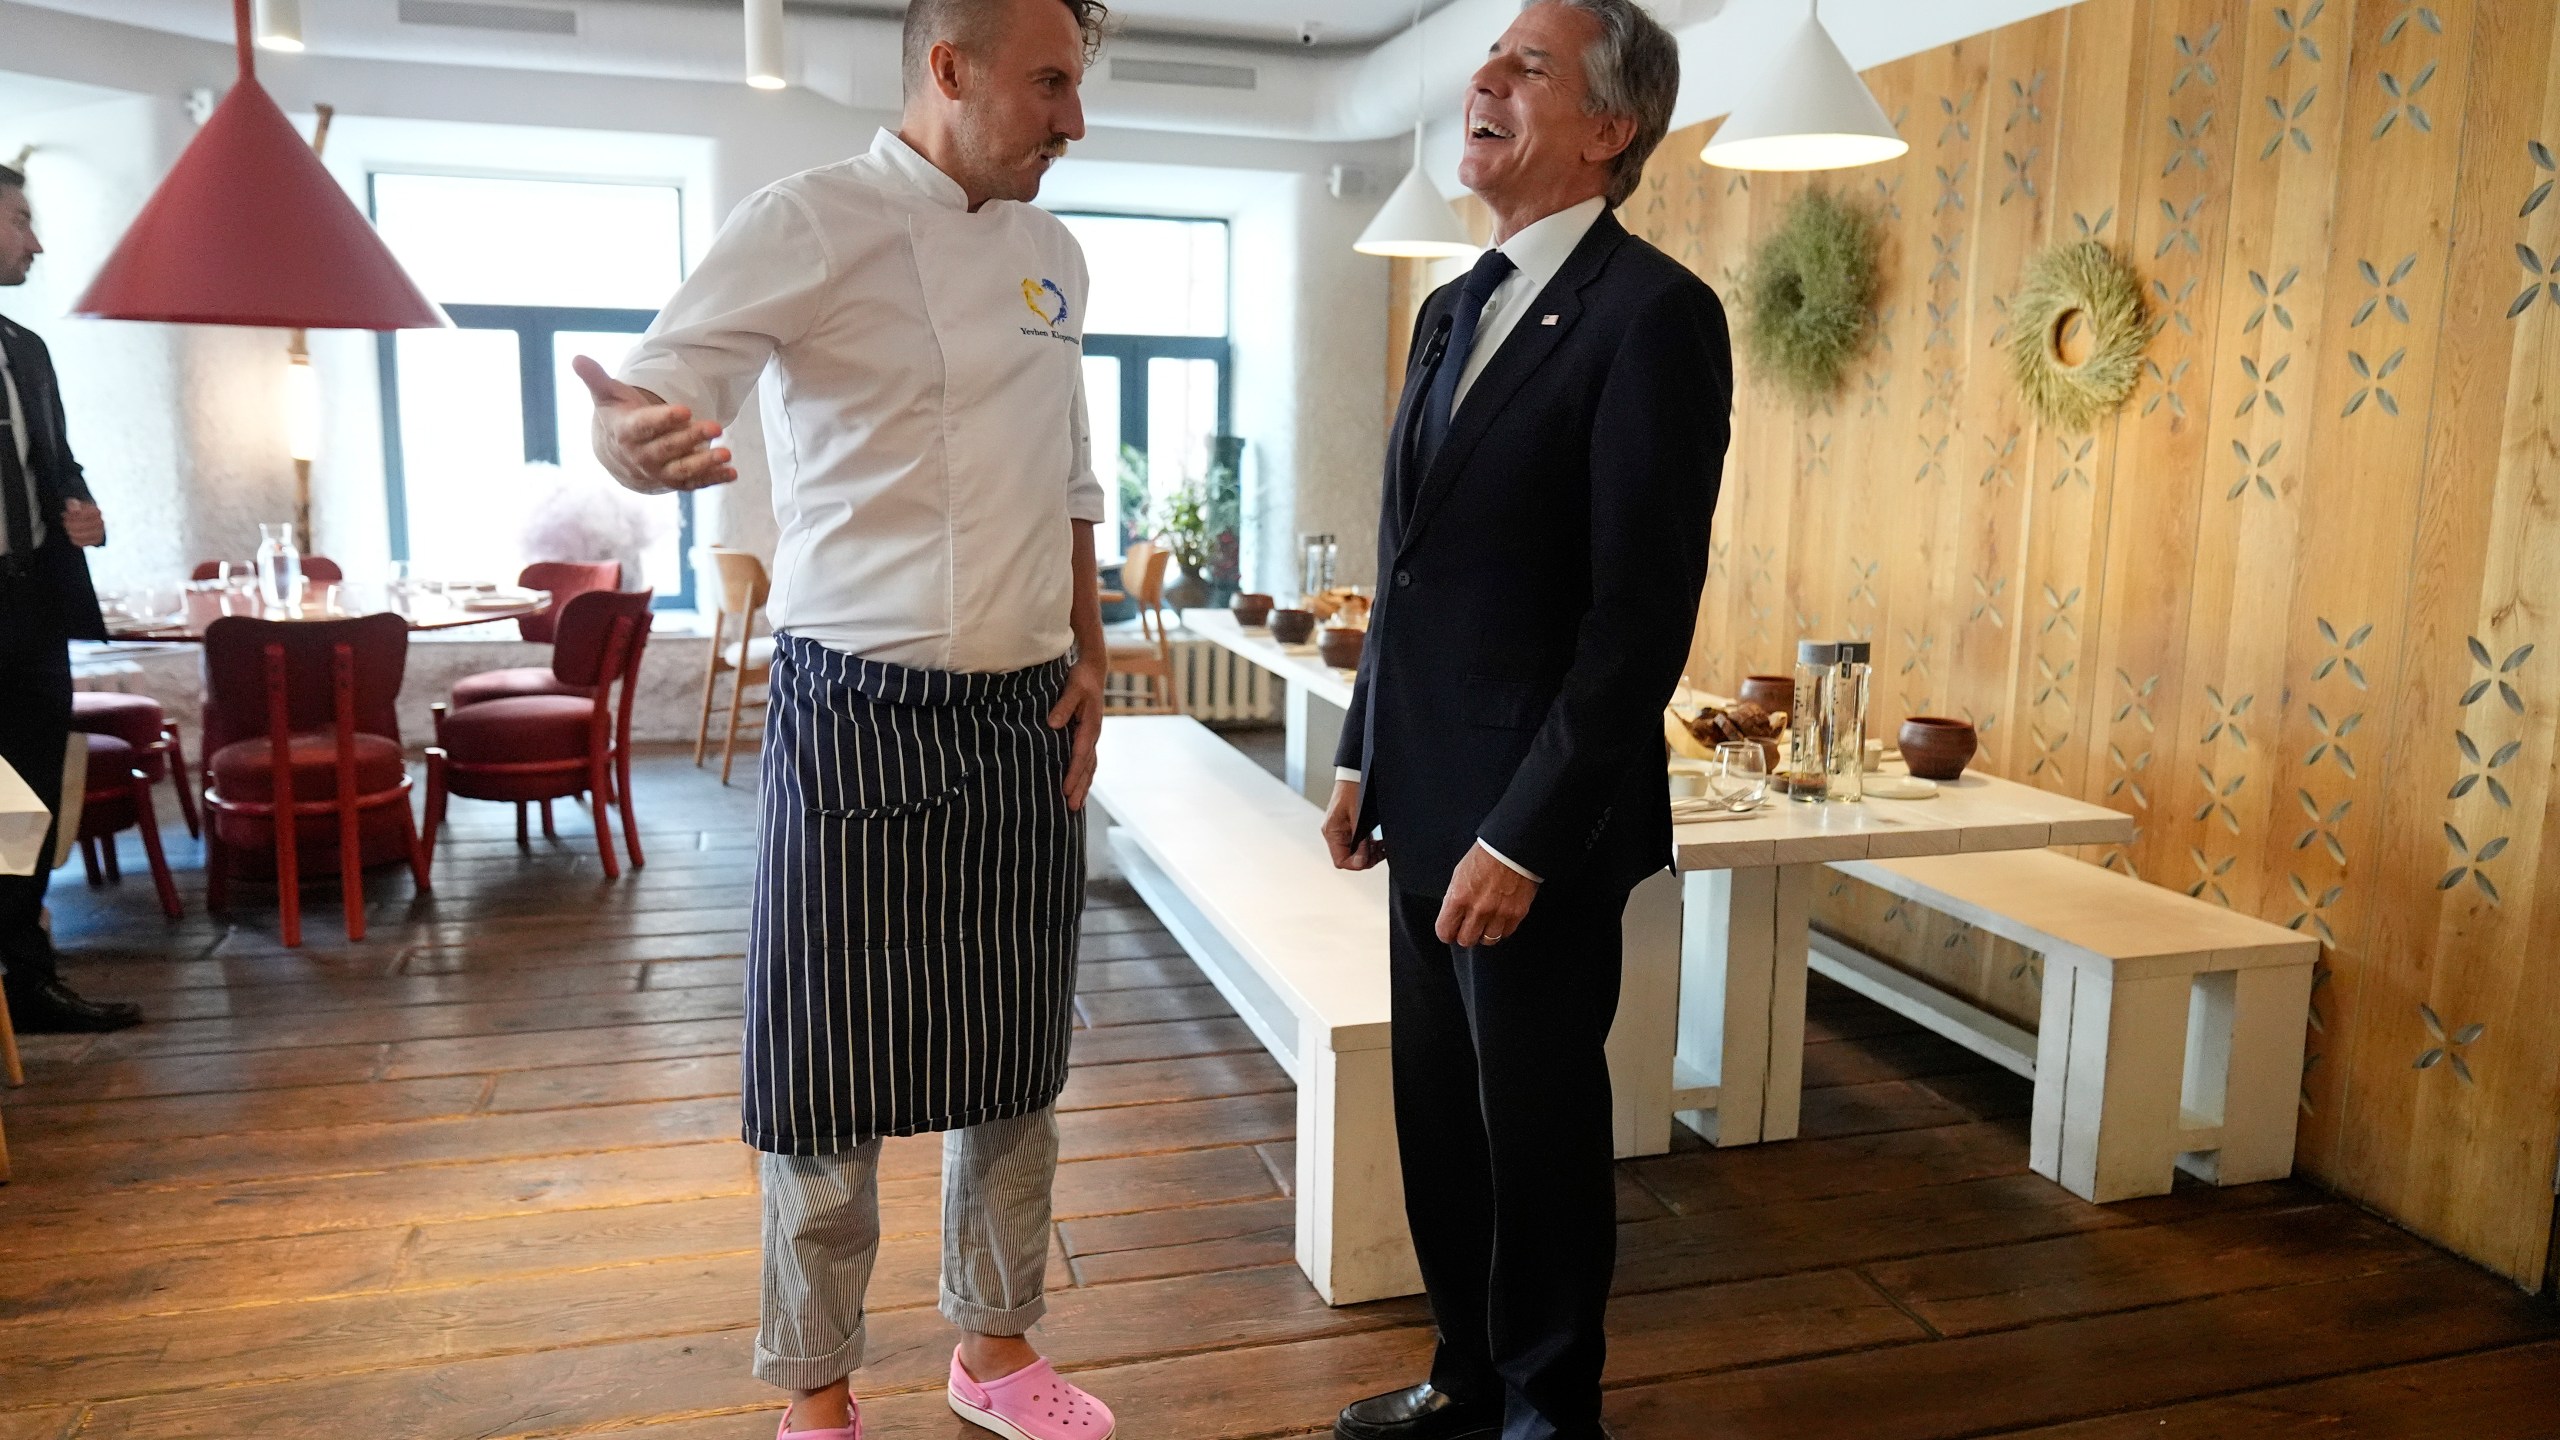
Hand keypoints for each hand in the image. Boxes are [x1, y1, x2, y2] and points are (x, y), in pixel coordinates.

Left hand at [61, 499, 104, 546]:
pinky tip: (72, 534)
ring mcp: (100, 532)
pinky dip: (74, 539)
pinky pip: (82, 543)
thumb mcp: (74, 503)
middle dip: (69, 524)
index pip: (81, 515)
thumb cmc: (79, 509)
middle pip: (80, 526)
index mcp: (96, 511)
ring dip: (71, 531)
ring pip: (81, 535)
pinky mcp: (97, 541)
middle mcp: (100, 522)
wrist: (88, 518)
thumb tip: (74, 511)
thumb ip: (73, 504)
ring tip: (68, 528)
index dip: (70, 516)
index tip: (65, 514)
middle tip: (65, 521)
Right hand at [573, 355, 735, 494]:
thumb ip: (596, 378)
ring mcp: (658, 472)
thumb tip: (576, 357)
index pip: (643, 427)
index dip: (663, 420)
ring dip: (705, 464)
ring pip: (681, 471)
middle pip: (666, 449)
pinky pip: (693, 484)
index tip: (684, 410)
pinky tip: (732, 472)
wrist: (616, 455)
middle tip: (716, 426)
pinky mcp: (673, 482)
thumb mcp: (606, 395)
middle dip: (690, 439)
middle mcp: (640, 457)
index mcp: (625, 433)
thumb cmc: (616, 416)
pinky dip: (713, 479)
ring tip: (726, 453)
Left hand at [1050, 652, 1105, 809]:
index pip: (1080, 756)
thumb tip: (1052, 724)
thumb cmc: (1081, 679)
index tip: (1065, 791)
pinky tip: (1078, 787)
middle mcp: (1093, 736)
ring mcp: (1091, 738)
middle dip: (1080, 788)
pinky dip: (1084, 776)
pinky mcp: (1087, 737)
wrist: (1093, 671)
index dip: (1073, 774)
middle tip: (1072, 808)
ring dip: (1083, 786)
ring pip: (1089, 767)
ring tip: (1076, 806)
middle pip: (1087, 768)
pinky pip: (1087, 762)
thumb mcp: (1072, 688)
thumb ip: (1063, 706)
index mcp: (1090, 727)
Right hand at [1321, 778, 1385, 870]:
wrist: (1356, 773)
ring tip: (1383, 846)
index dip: (1357, 864)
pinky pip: (1358, 843)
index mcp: (1332, 832)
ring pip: (1355, 852)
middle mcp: (1334, 833)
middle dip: (1366, 858)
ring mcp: (1341, 830)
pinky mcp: (1349, 827)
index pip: (1341, 861)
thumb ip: (1359, 841)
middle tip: (1381, 851)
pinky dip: (1369, 846)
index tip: (1372, 858)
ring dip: (1370, 852)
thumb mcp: (1359, 816)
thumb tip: (1361, 861)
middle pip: (1349, 858)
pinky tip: (1378, 842)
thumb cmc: (1355, 789)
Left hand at [1435, 843, 1536, 948]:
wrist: (1512, 849)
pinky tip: (1500, 918)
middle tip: (1469, 927)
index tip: (1450, 931)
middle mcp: (1478, 909)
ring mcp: (1499, 913)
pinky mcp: (1516, 914)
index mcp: (1459, 898)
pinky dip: (1502, 928)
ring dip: (1485, 933)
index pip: (1445, 931)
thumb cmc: (1485, 857)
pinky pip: (1506, 933)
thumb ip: (1454, 898)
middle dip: (1465, 935)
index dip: (1446, 933)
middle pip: (1466, 940)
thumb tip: (1452, 915)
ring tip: (1486, 922)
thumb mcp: (1459, 874)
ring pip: (1487, 940)